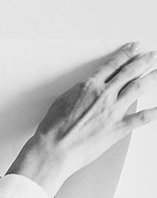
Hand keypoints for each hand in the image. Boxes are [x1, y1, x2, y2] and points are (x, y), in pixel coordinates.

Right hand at [7, 41, 156, 197]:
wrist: (53, 150)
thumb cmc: (52, 130)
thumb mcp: (61, 102)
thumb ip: (78, 93)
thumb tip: (86, 89)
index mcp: (89, 86)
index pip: (113, 65)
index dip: (126, 54)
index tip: (134, 48)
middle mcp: (104, 95)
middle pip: (130, 72)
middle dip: (144, 61)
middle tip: (152, 56)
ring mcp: (113, 111)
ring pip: (139, 88)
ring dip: (152, 77)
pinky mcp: (117, 128)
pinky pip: (142, 118)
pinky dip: (155, 112)